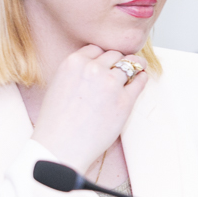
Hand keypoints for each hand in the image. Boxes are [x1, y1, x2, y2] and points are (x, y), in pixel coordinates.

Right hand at [28, 46, 148, 171]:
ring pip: (129, 65)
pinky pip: (139, 81)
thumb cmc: (56, 123)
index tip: (106, 62)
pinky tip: (140, 79)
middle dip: (117, 61)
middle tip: (121, 67)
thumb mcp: (58, 86)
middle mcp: (93, 68)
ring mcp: (110, 84)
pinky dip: (141, 78)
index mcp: (73, 62)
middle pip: (113, 54)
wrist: (60, 147)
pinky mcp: (125, 101)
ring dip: (134, 66)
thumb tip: (94, 66)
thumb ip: (76, 73)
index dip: (102, 56)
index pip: (95, 49)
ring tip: (138, 68)